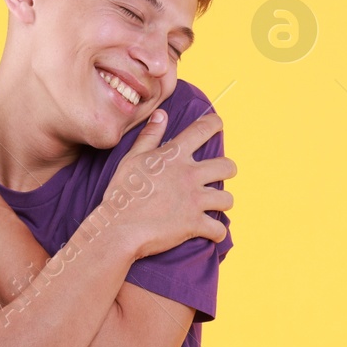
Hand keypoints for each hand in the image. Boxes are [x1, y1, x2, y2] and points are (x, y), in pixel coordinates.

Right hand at [98, 110, 234, 259]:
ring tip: (214, 205)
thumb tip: (161, 114)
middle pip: (227, 167)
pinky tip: (212, 231)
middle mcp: (189, 175)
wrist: (119, 228)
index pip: (202, 130)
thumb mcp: (132, 159)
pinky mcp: (195, 224)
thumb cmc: (122, 193)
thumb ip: (150, 136)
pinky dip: (217, 232)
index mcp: (174, 156)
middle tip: (220, 174)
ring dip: (222, 202)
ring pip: (227, 199)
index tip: (218, 124)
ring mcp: (194, 200)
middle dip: (227, 170)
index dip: (214, 124)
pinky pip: (219, 229)